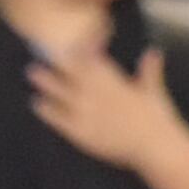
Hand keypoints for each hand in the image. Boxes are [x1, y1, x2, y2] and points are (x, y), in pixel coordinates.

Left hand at [28, 42, 183, 173]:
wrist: (153, 146)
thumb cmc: (157, 119)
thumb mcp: (152, 91)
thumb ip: (149, 71)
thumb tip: (152, 53)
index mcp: (115, 82)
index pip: (94, 60)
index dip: (82, 49)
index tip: (72, 43)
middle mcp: (98, 94)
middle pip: (73, 73)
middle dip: (58, 61)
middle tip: (41, 51)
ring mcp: (87, 113)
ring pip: (62, 93)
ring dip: (46, 82)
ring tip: (31, 72)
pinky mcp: (81, 132)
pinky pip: (59, 119)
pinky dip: (47, 111)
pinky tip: (36, 103)